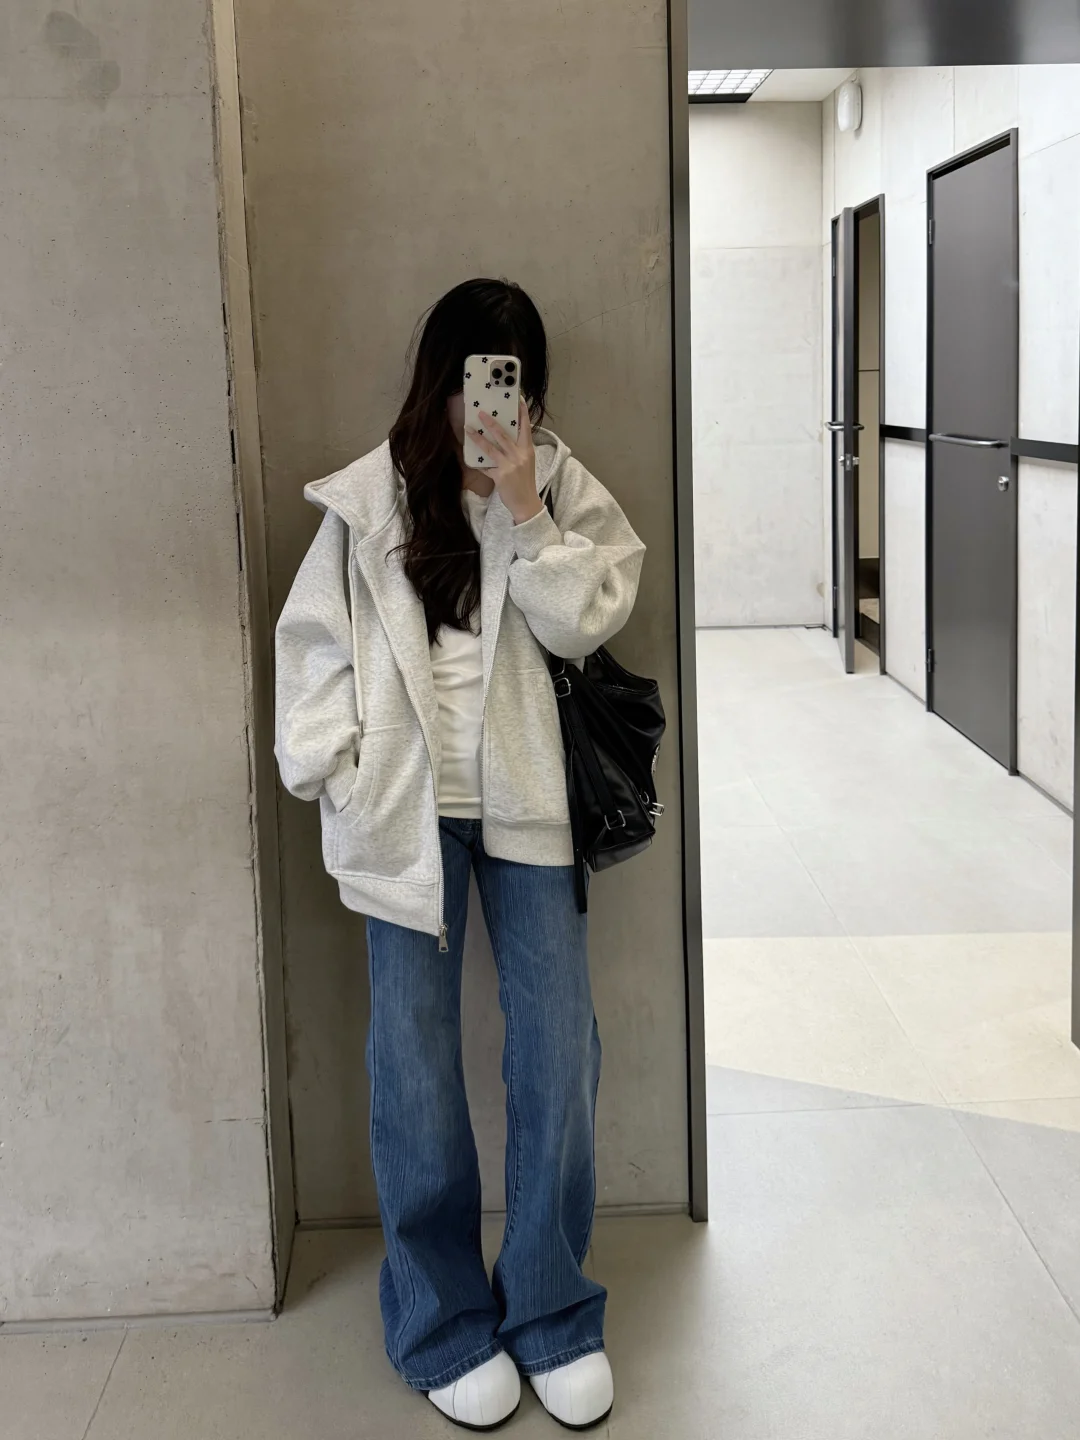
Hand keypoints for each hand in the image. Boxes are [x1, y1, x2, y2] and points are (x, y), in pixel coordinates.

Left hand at [466, 396, 542, 524]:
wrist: (527, 504)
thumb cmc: (526, 482)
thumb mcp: (527, 463)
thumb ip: (518, 451)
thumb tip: (505, 439)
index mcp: (528, 450)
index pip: (526, 428)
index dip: (522, 413)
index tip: (518, 400)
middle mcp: (519, 455)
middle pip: (503, 435)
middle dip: (491, 423)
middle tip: (481, 413)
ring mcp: (509, 466)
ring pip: (490, 448)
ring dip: (478, 437)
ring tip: (468, 428)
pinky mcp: (500, 476)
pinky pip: (485, 467)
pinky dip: (477, 463)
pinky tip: (469, 459)